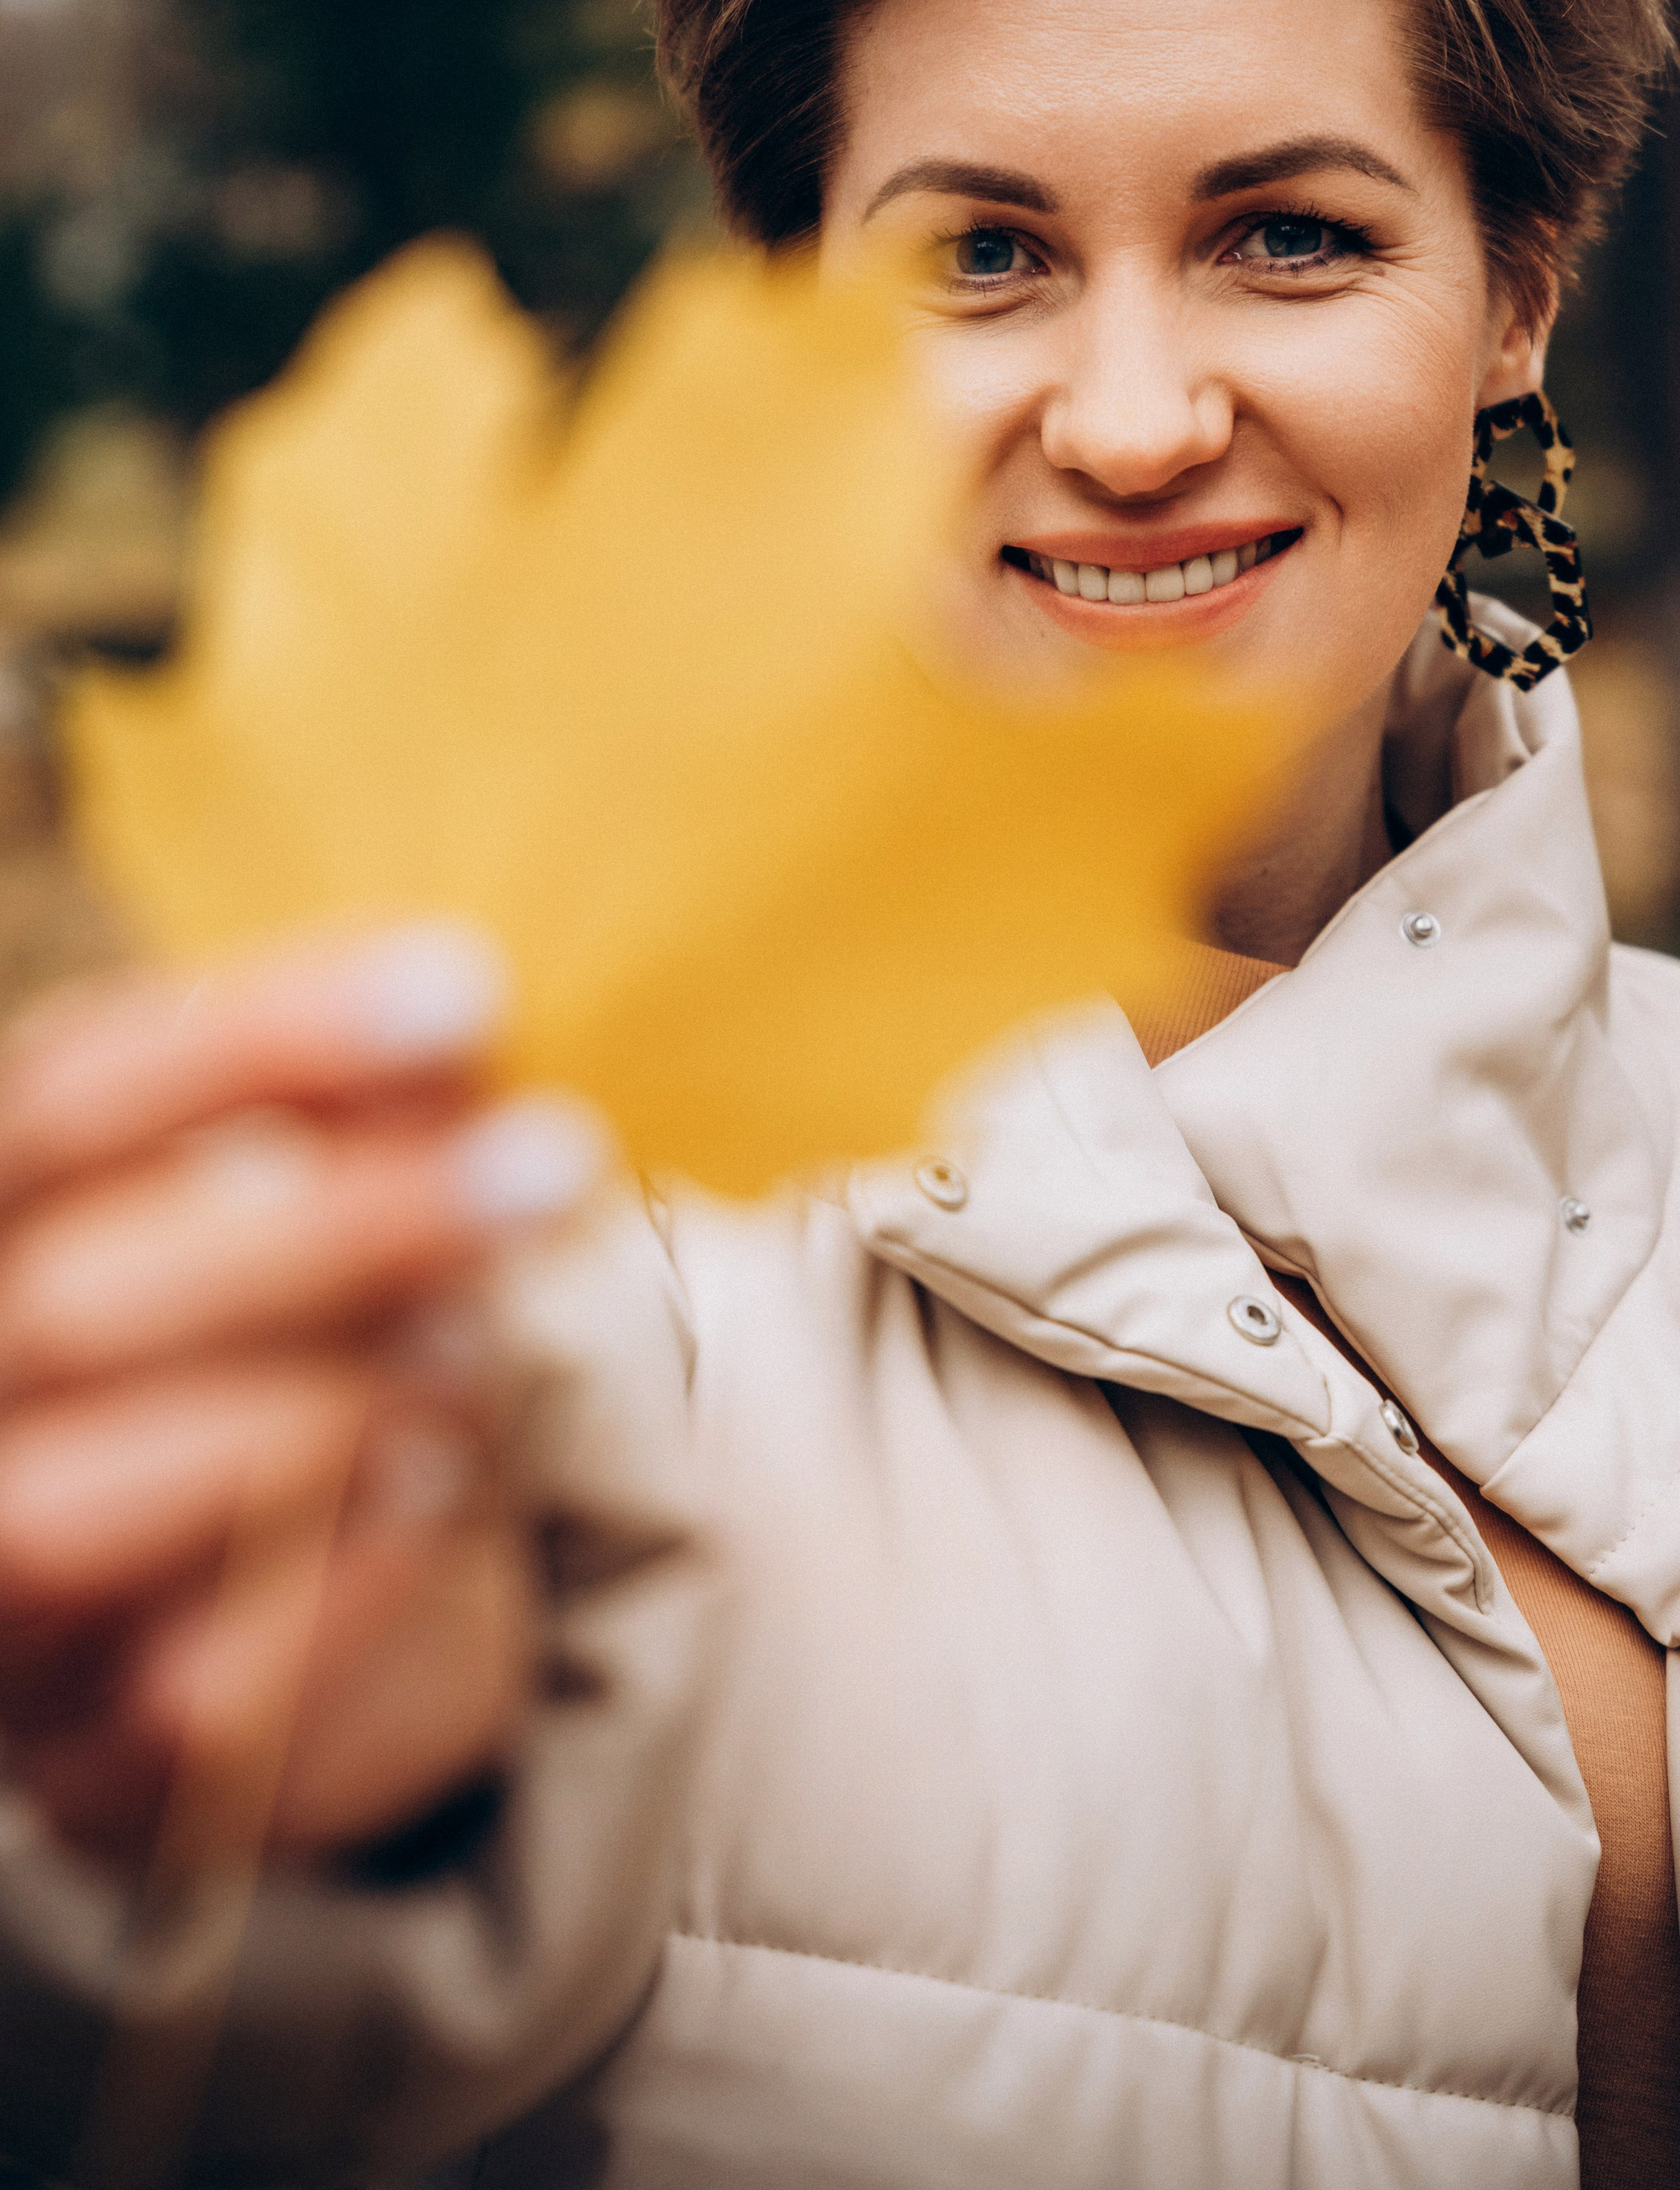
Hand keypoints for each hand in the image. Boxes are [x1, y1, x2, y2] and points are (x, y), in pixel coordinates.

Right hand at [0, 928, 604, 1864]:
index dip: (247, 1042)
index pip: (53, 1107)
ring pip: (65, 1518)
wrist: (275, 1590)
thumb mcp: (311, 1203)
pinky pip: (176, 1699)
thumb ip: (353, 1116)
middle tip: (552, 1158)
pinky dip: (331, 1585)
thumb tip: (454, 1017)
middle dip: (328, 1228)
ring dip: (310, 1413)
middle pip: (67, 1307)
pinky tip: (443, 1482)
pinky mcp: (77, 1766)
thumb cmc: (282, 1334)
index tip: (465, 987)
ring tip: (478, 1347)